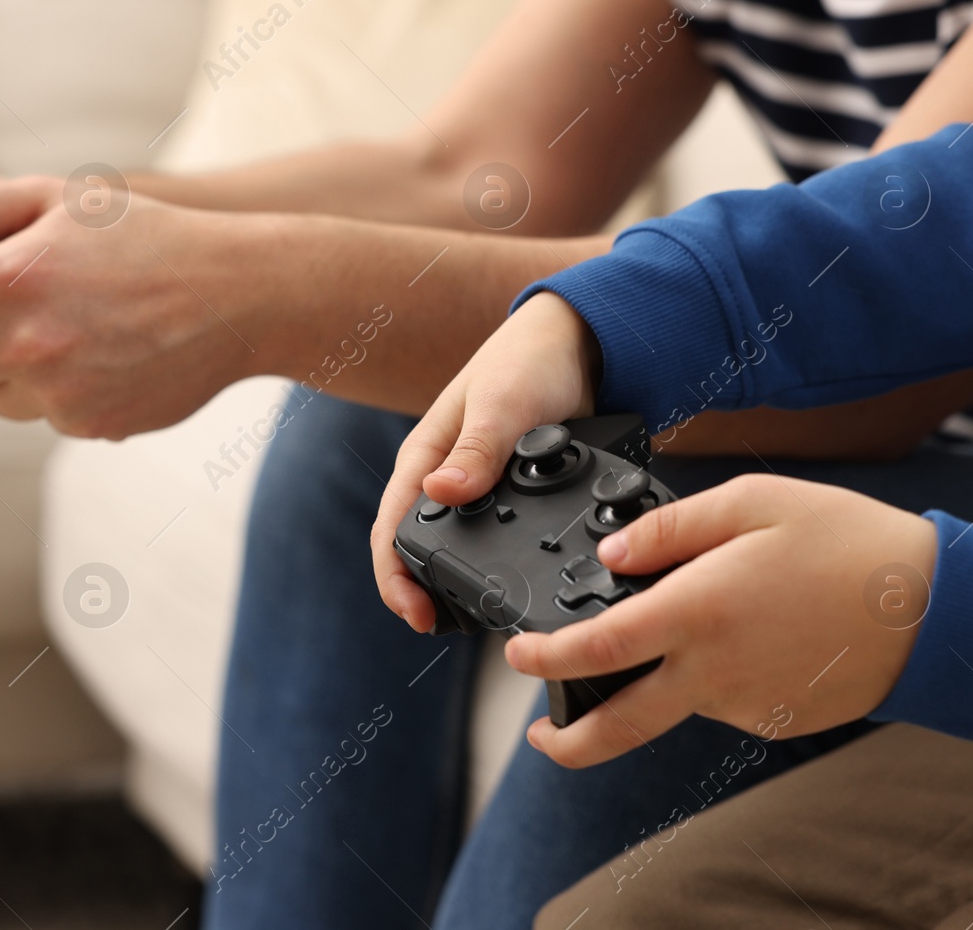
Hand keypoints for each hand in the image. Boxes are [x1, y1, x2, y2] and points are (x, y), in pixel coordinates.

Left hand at [0, 179, 264, 437]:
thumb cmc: (146, 236)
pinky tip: (102, 354)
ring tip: (68, 329)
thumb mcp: (56, 196)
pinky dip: (56, 390)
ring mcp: (61, 393)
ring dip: (4, 372)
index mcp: (11, 279)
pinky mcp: (90, 427)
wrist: (244, 295)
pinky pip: (45, 416)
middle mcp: (29, 343)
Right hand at [370, 292, 601, 631]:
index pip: (390, 529)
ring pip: (455, 549)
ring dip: (457, 584)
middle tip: (446, 627)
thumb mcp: (502, 404)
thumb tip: (441, 492)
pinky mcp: (509, 497)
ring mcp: (476, 490)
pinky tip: (515, 583)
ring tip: (476, 618)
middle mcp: (443, 479)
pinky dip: (497, 564)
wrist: (582, 345)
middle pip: (416, 549)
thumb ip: (475, 450)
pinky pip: (493, 539)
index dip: (395, 578)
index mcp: (424, 458)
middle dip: (422, 592)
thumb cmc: (528, 361)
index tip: (418, 614)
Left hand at [506, 475, 937, 767]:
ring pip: (674, 702)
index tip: (517, 655)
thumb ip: (669, 529)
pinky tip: (748, 633)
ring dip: (658, 678)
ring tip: (699, 615)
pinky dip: (712, 675)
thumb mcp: (751, 502)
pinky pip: (721, 700)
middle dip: (566, 739)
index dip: (543, 659)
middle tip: (540, 735)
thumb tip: (610, 555)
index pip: (597, 649)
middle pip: (618, 727)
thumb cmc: (844, 543)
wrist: (933, 609)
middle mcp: (712, 671)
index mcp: (697, 612)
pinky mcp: (773, 720)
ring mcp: (744, 704)